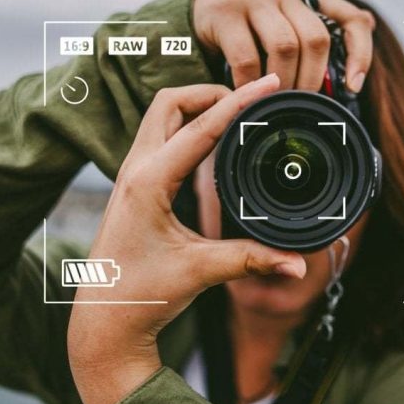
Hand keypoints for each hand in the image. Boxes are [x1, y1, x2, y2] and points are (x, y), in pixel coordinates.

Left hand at [67, 74, 306, 403]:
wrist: (104, 320)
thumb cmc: (141, 295)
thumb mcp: (201, 271)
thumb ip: (252, 260)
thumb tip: (299, 263)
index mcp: (149, 182)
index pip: (202, 126)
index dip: (240, 101)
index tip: (269, 84)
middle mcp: (135, 170)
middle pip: (172, 102)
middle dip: (212, 91)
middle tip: (251, 97)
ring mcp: (130, 175)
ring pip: (162, 115)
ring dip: (198, 105)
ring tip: (237, 111)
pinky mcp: (134, 185)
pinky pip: (161, 136)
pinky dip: (189, 126)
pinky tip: (215, 139)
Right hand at [192, 0, 375, 91]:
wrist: (197, 22)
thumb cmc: (251, 35)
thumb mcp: (287, 33)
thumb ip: (319, 40)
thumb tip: (365, 42)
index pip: (351, 19)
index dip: (361, 53)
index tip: (353, 87)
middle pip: (316, 38)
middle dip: (312, 79)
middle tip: (300, 103)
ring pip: (285, 46)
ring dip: (283, 82)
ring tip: (275, 102)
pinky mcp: (225, 12)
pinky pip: (247, 57)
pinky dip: (251, 84)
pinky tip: (249, 96)